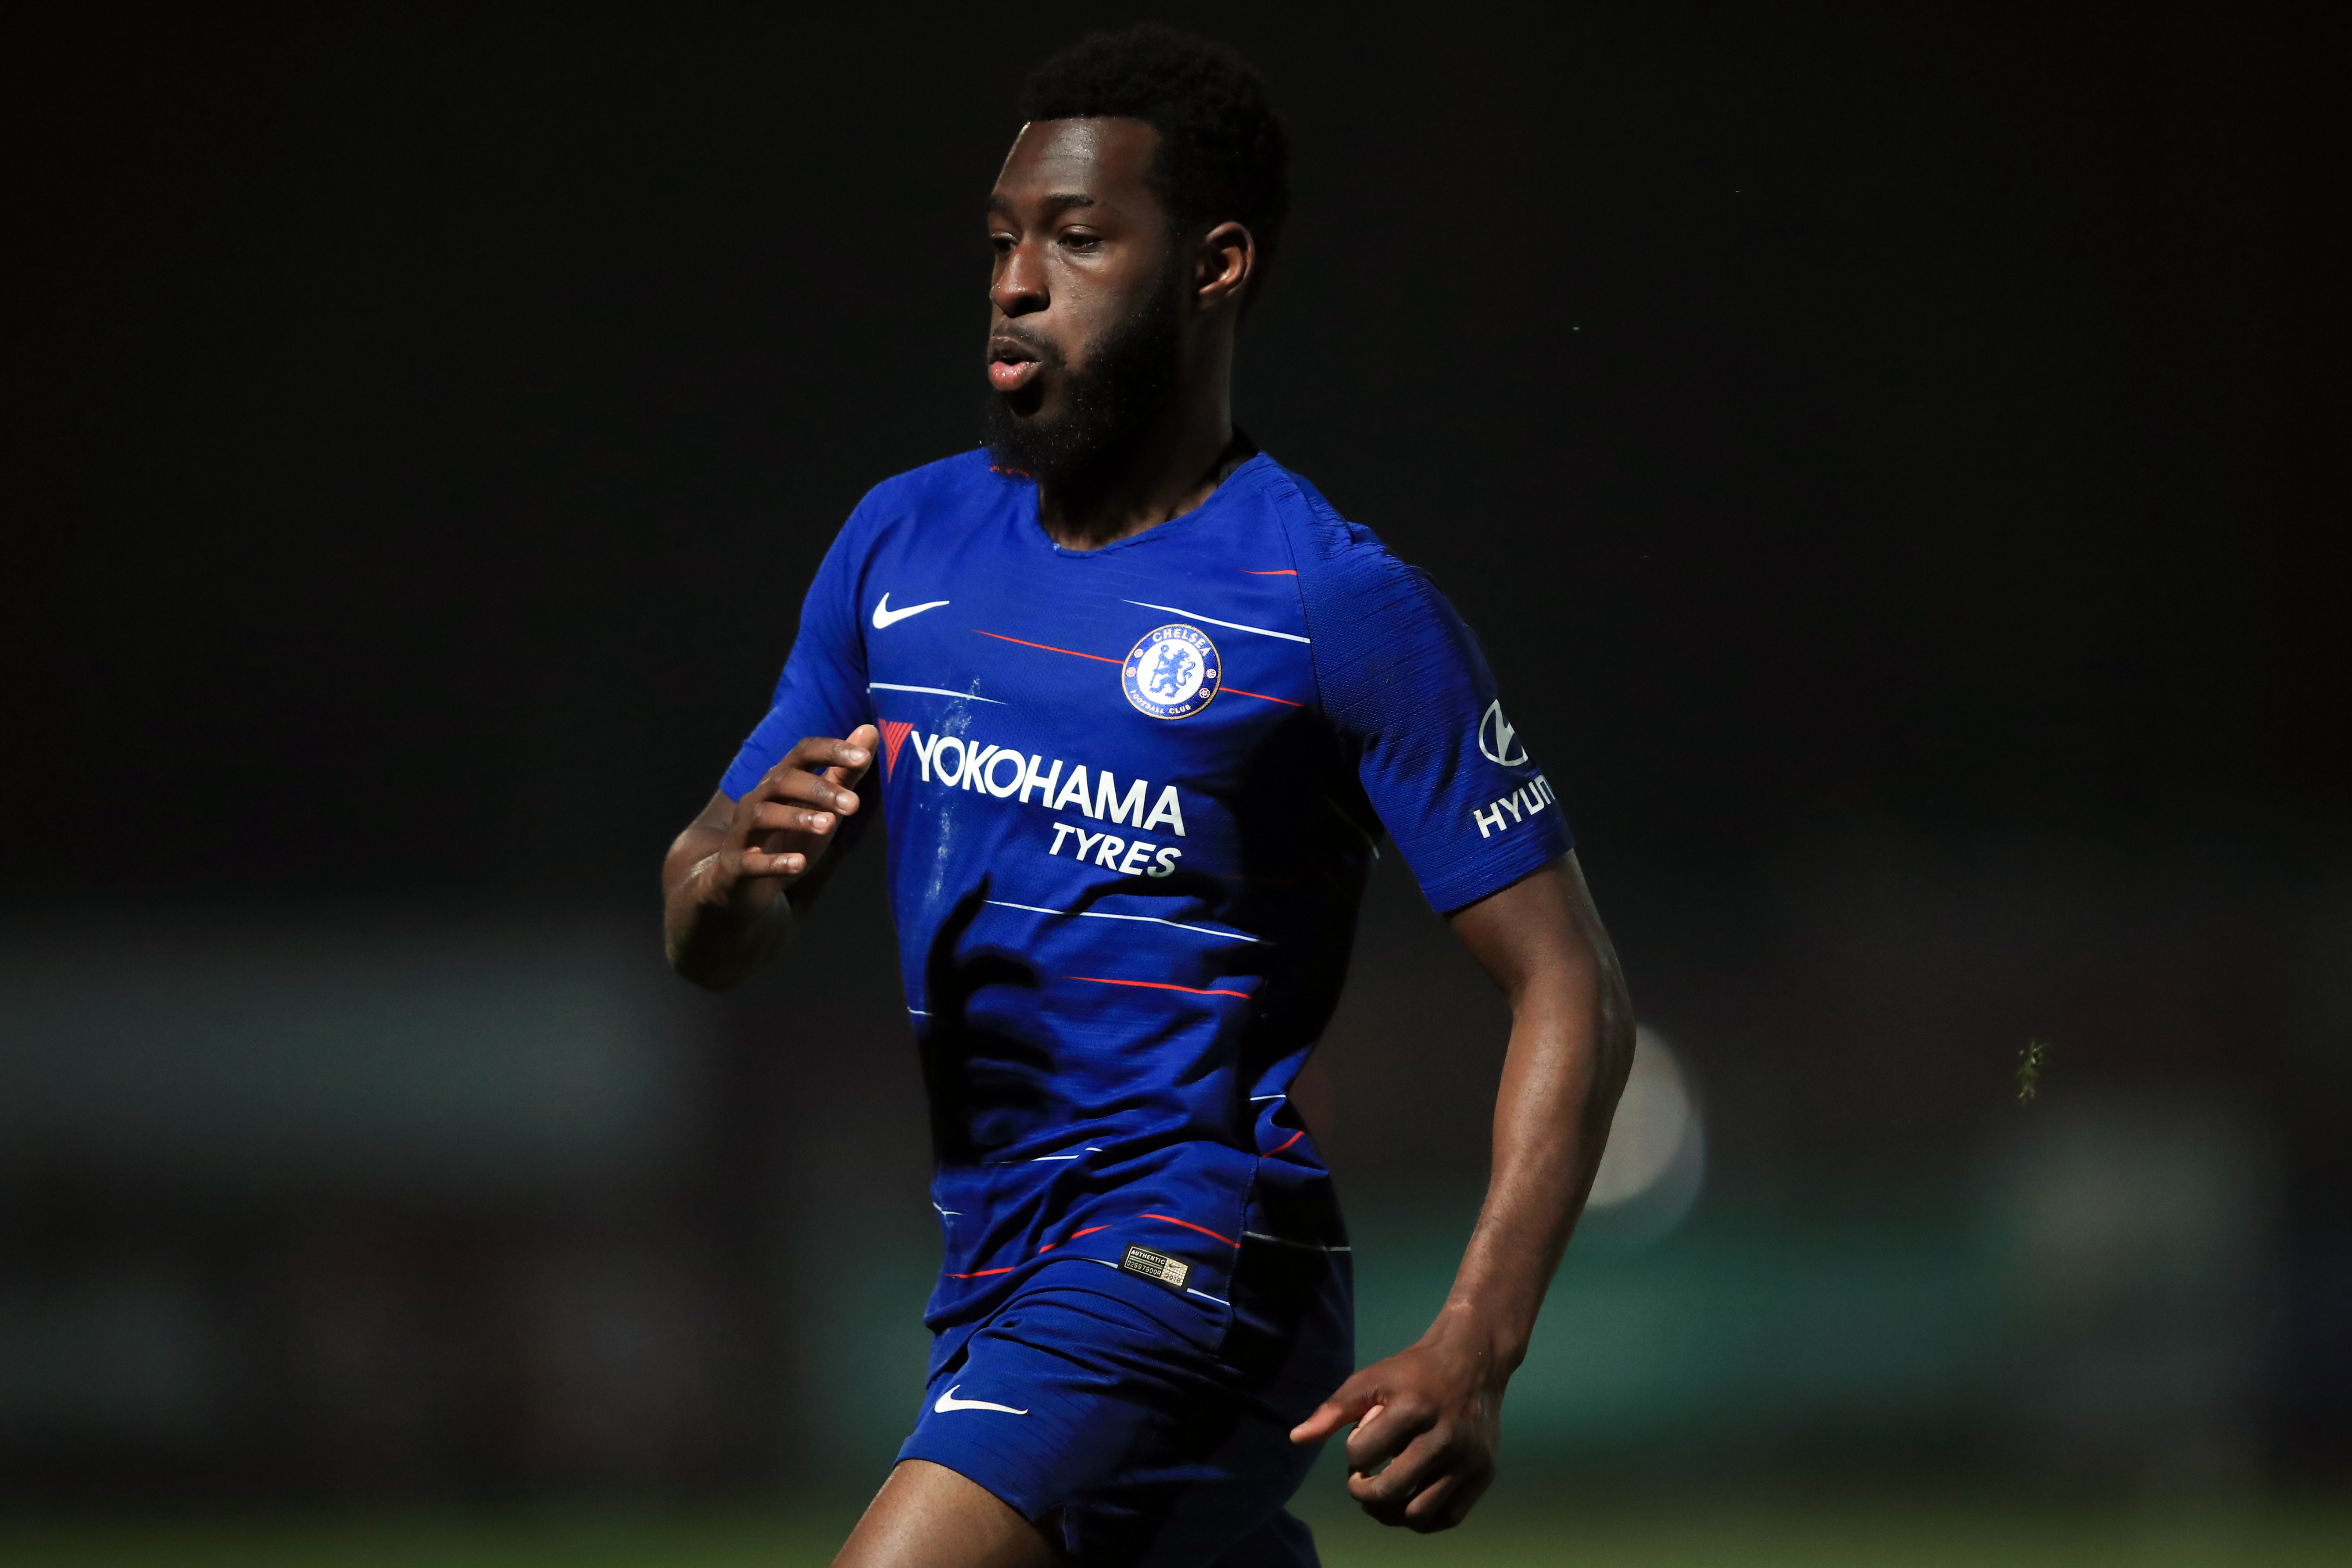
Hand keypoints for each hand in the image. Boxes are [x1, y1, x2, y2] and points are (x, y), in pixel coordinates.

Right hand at [690, 726, 876, 915]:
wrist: (740, 880)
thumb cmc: (788, 837)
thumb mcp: (821, 806)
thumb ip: (845, 773)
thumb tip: (870, 731)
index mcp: (781, 781)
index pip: (803, 753)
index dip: (831, 750)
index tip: (863, 757)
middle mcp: (758, 798)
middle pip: (784, 782)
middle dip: (820, 790)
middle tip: (854, 804)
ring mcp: (743, 830)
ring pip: (764, 815)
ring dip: (797, 818)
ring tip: (829, 825)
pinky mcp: (735, 865)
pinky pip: (750, 861)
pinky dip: (774, 861)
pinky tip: (799, 864)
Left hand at [1289, 1313, 1505, 1531]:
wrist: (1473, 1360)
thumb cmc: (1413, 1372)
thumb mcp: (1370, 1379)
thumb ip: (1332, 1410)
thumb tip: (1296, 1439)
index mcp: (1413, 1408)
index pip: (1361, 1455)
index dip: (1352, 1453)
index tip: (1361, 1443)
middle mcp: (1445, 1437)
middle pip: (1388, 1492)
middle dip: (1363, 1492)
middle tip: (1362, 1481)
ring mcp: (1468, 1458)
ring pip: (1418, 1514)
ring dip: (1391, 1512)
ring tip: (1384, 1493)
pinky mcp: (1485, 1473)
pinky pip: (1448, 1517)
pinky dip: (1424, 1519)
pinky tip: (1410, 1499)